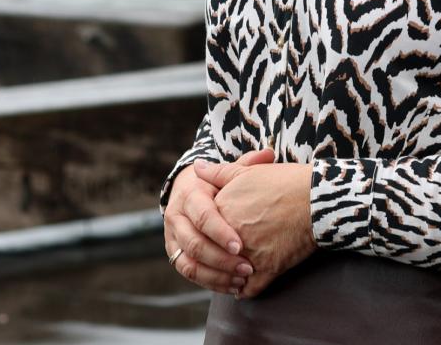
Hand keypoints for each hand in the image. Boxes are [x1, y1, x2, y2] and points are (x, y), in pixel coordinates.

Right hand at [164, 147, 273, 293]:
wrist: (189, 193)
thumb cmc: (217, 185)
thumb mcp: (229, 174)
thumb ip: (247, 166)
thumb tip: (269, 153)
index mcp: (189, 194)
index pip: (202, 216)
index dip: (220, 232)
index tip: (240, 246)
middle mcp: (175, 216)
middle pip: (194, 243)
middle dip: (221, 259)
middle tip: (247, 268)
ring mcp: (172, 237)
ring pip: (189, 262)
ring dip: (216, 275)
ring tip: (242, 281)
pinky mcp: (175, 254)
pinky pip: (189, 273)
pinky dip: (210, 282)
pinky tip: (232, 286)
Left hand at [196, 157, 315, 298]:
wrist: (316, 198)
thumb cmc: (284, 182)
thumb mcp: (247, 172)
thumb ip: (218, 173)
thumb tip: (197, 167)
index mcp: (221, 210)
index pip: (202, 230)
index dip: (208, 233)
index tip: (213, 235)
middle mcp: (230, 235)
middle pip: (212, 253)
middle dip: (215, 256)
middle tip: (221, 257)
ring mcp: (248, 254)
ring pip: (227, 274)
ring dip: (228, 275)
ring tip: (232, 273)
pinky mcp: (267, 270)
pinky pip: (248, 289)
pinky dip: (245, 289)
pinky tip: (244, 286)